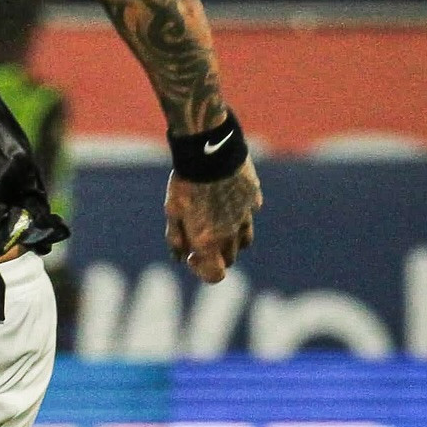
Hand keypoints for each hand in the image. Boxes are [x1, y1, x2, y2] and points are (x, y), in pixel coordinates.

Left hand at [164, 159, 262, 283]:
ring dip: (231, 240)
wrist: (210, 151)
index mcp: (209, 241)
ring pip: (244, 241)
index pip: (215, 276)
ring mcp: (245, 215)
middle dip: (215, 255)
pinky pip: (250, 213)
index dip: (202, 271)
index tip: (192, 255)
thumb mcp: (173, 211)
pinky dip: (241, 213)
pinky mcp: (253, 198)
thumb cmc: (186, 183)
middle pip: (229, 259)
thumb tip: (180, 258)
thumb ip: (176, 238)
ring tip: (216, 223)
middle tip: (200, 236)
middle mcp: (230, 233)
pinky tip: (227, 199)